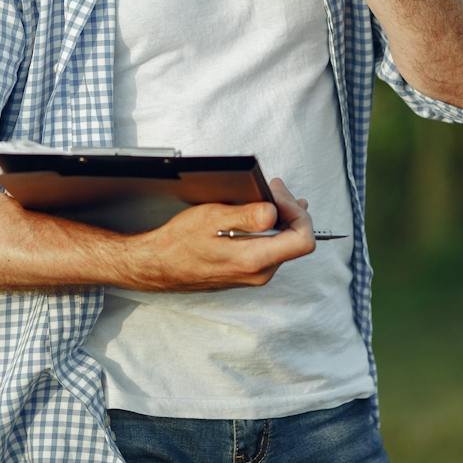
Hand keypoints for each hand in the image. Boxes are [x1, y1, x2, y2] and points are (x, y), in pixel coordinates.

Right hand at [127, 176, 315, 291]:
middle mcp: (259, 273)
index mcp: (254, 260)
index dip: (298, 213)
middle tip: (275, 187)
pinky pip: (271, 249)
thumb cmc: (179, 242)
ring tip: (268, 197)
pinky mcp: (248, 272)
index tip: (280, 195)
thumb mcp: (211, 218)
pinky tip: (258, 215)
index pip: (303, 240)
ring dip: (280, 218)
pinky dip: (270, 229)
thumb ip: (246, 216)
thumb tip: (274, 211)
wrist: (159, 265)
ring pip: (284, 245)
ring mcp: (255, 275)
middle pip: (296, 241)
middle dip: (290, 210)